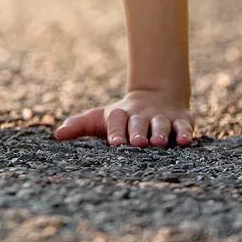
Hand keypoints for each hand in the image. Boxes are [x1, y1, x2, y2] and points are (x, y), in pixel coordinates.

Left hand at [52, 89, 194, 147]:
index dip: (116, 131)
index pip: (116, 121)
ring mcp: (161, 117)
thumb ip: (79, 126)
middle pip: (139, 122)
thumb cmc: (122, 117)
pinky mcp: (180, 120)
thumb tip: (57, 135)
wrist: (155, 98)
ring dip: (159, 132)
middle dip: (137, 131)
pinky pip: (183, 126)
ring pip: (161, 124)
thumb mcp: (99, 119)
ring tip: (158, 142)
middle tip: (137, 142)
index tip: (114, 143)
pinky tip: (184, 140)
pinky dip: (184, 132)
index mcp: (121, 115)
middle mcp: (141, 115)